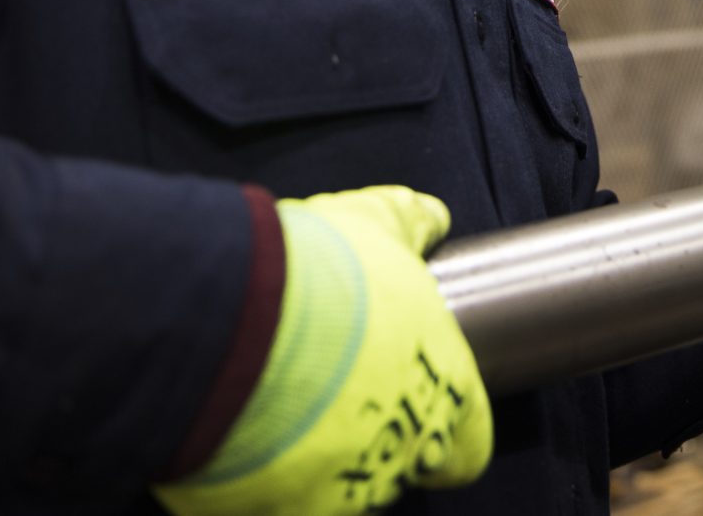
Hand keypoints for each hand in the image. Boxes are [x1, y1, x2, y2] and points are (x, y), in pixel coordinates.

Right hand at [156, 186, 491, 515]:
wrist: (234, 320)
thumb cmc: (317, 278)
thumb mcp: (373, 224)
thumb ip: (409, 222)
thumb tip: (430, 217)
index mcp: (445, 398)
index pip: (467, 444)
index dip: (446, 423)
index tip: (416, 394)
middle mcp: (398, 460)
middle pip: (396, 464)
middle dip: (368, 426)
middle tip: (331, 382)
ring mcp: (334, 497)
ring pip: (333, 491)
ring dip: (311, 455)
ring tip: (275, 402)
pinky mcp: (267, 515)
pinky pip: (265, 504)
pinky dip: (252, 477)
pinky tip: (236, 430)